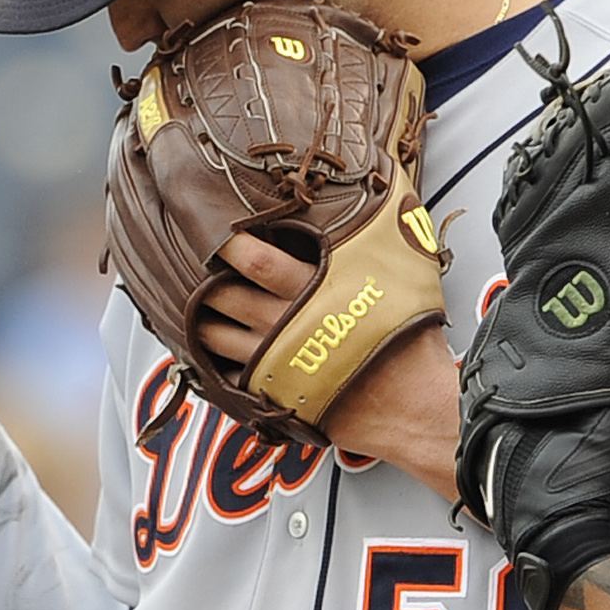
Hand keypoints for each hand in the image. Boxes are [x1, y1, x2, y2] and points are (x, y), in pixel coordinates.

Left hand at [200, 234, 462, 498]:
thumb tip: (386, 198)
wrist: (414, 411)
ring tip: (199, 305)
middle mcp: (288, 327)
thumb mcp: (405, 282)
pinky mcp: (273, 394)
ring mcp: (275, 364)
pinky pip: (228, 375)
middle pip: (226, 296)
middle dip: (206, 280)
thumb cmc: (411, 346)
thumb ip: (381, 244)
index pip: (260, 261)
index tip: (215, 228)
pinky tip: (216, 348)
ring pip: (217, 336)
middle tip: (195, 265)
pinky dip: (216, 360)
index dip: (230, 244)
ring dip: (204, 319)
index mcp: (318, 294)